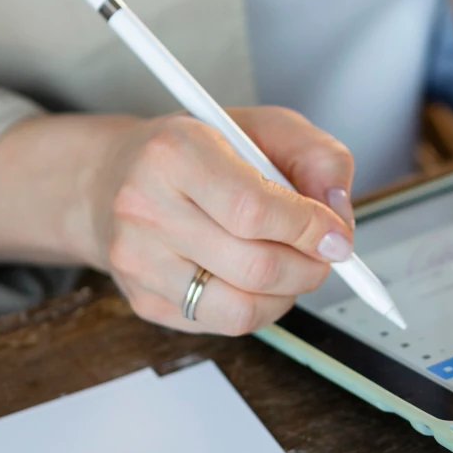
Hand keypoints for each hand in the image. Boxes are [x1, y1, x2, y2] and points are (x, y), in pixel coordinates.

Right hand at [84, 107, 355, 335]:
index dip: (308, 229)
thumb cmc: (195, 151)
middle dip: (308, 267)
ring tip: (291, 266)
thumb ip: (316, 157)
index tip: (335, 234)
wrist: (114, 178)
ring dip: (287, 294)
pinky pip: (223, 324)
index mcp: (174, 152)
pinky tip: (254, 278)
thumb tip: (338, 215)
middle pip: (254, 266)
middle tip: (322, 254)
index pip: (253, 209)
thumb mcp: (263, 127)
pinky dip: (258, 308)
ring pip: (241, 308)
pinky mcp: (143, 300)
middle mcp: (145, 207)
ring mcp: (139, 261)